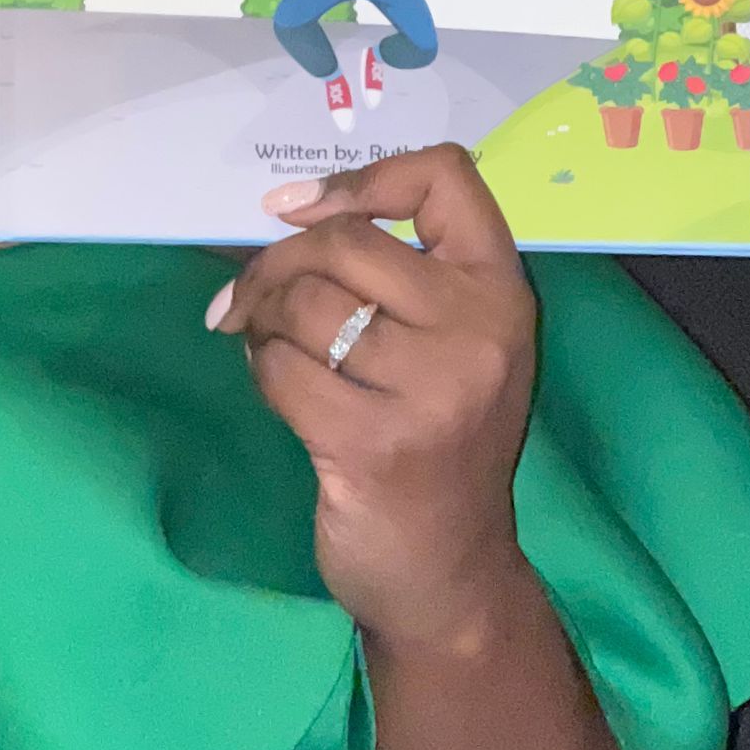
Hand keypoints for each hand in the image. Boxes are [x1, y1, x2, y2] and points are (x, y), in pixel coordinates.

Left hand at [206, 146, 535, 649]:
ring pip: (305, 303)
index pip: (447, 176)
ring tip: (267, 345)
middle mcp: (480, 331)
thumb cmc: (437, 441)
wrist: (448, 573)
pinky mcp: (373, 443)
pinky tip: (277, 387)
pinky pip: (281, 369)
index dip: (364, 177)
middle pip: (346, 240)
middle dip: (275, 263)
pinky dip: (261, 370)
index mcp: (501, 292)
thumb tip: (284, 207)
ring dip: (262, 320)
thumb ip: (397, 274)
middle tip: (247, 297)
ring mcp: (431, 390)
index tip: (299, 208)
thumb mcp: (450, 345)